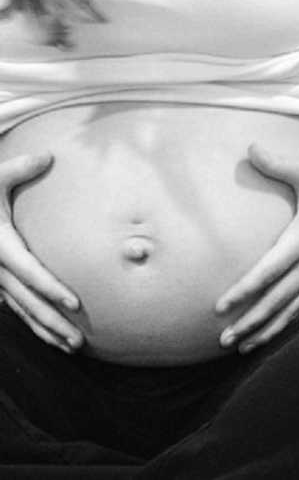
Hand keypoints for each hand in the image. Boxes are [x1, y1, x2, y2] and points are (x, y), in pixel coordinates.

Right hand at [0, 153, 81, 353]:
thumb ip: (19, 169)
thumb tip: (48, 156)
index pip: (30, 272)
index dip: (52, 289)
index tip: (76, 303)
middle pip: (28, 302)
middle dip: (53, 323)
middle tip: (79, 341)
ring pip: (21, 311)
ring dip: (45, 329)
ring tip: (72, 346)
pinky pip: (14, 306)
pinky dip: (32, 322)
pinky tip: (49, 335)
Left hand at [215, 145, 298, 352]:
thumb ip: (277, 163)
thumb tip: (250, 148)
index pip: (267, 272)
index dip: (243, 291)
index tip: (220, 307)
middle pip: (277, 299)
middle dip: (249, 322)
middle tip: (223, 338)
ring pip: (294, 310)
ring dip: (268, 329)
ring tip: (244, 346)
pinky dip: (293, 323)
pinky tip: (277, 334)